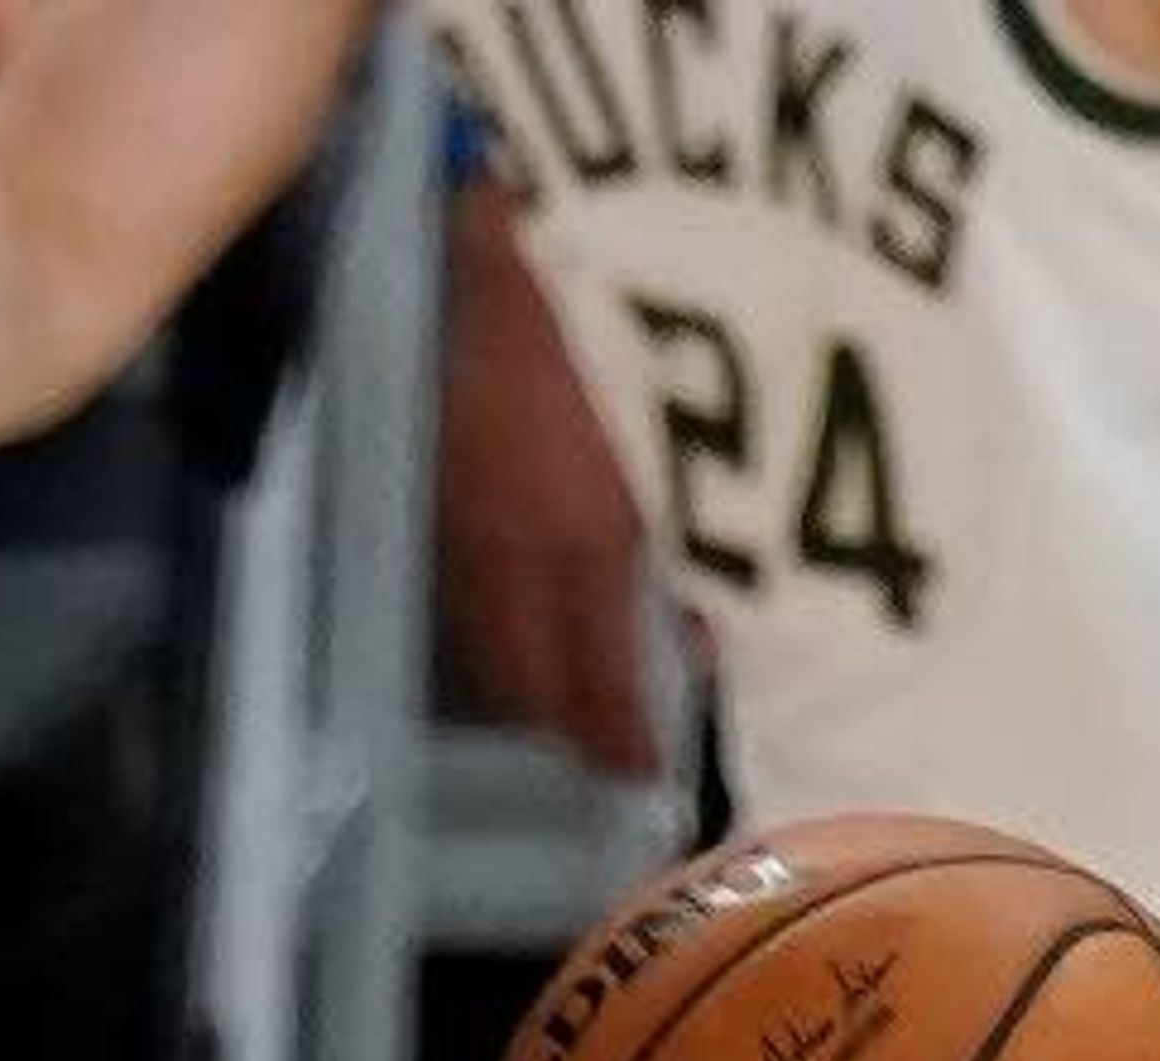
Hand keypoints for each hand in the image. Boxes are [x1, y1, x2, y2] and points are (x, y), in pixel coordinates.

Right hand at [438, 187, 664, 779]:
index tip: (641, 771)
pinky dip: (505, 594)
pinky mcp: (448, 446)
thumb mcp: (703, 450)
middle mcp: (505, 537)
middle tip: (602, 739)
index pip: (585, 686)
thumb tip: (712, 632)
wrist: (560, 190)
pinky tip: (534, 589)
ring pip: (486, 619)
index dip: (613, 740)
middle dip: (562, 717)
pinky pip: (472, 558)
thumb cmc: (660, 318)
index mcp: (572, 542)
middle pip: (521, 672)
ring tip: (572, 680)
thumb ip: (707, 553)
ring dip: (527, 659)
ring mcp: (465, 492)